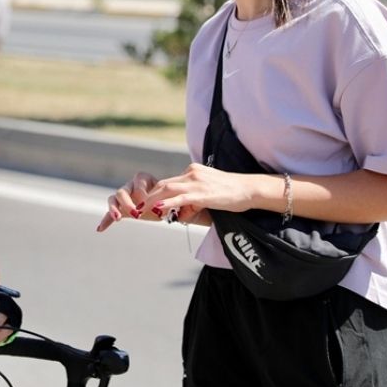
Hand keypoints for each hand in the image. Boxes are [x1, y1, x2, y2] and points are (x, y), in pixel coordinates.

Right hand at [96, 172, 162, 231]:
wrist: (165, 202)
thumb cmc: (167, 197)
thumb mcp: (168, 197)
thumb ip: (164, 201)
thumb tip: (163, 210)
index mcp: (142, 178)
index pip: (138, 187)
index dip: (145, 198)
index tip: (154, 208)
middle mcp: (130, 185)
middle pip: (122, 192)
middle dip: (127, 203)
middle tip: (136, 214)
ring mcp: (122, 196)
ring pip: (112, 199)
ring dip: (113, 209)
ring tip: (118, 218)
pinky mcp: (119, 208)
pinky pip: (109, 213)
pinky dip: (106, 221)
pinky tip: (100, 229)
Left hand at [138, 163, 255, 220]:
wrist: (250, 189)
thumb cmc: (233, 194)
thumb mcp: (208, 197)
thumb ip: (193, 203)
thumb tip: (181, 215)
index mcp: (193, 172)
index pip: (169, 183)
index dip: (154, 194)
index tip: (144, 204)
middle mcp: (192, 173)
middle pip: (163, 185)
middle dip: (148, 198)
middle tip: (136, 209)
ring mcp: (197, 182)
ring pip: (167, 190)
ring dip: (151, 202)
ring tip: (140, 211)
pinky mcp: (202, 192)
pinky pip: (180, 198)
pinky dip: (166, 204)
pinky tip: (157, 210)